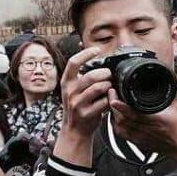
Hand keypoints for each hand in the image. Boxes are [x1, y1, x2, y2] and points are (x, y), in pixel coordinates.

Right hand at [52, 47, 112, 165]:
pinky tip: (109, 100)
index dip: (86, 53)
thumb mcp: (73, 87)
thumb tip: (81, 45)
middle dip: (105, 74)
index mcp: (66, 82)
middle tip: (109, 76)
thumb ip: (79, 71)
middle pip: (92, 75)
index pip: (73, 62)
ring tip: (110, 88)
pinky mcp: (86, 114)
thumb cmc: (77, 105)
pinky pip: (104, 102)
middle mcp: (70, 91)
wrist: (74, 130)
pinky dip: (110, 99)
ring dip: (109, 86)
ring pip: (99, 87)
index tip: (97, 50)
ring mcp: (77, 103)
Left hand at [108, 88, 176, 164]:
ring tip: (112, 100)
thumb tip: (167, 74)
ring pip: (118, 125)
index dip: (121, 105)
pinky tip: (116, 114)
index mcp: (155, 120)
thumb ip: (171, 89)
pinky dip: (115, 122)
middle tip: (111, 92)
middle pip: (122, 118)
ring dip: (113, 113)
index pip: (134, 113)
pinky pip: (119, 132)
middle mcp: (145, 129)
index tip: (114, 94)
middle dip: (113, 104)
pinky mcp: (135, 142)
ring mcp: (138, 137)